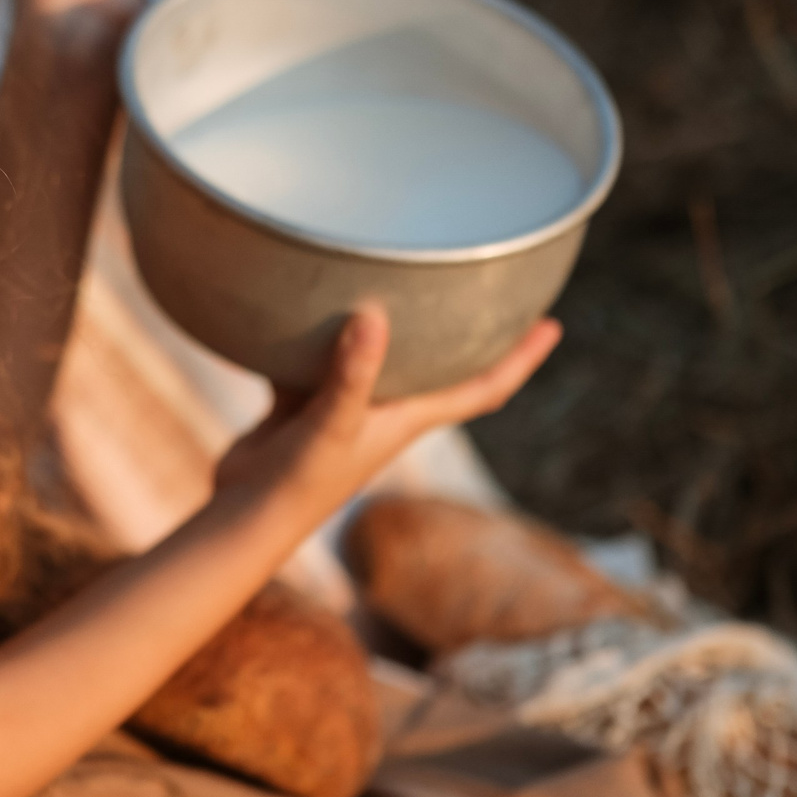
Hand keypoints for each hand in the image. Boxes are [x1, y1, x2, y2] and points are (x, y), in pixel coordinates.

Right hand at [211, 309, 561, 533]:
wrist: (243, 517)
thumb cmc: (298, 482)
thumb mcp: (331, 425)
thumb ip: (352, 375)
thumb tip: (372, 316)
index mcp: (410, 420)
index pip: (483, 389)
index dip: (521, 360)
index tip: (552, 325)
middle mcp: (384, 413)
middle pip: (439, 368)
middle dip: (463, 334)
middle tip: (483, 286)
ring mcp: (342, 410)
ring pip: (372, 358)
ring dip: (384, 327)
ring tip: (393, 279)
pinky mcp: (301, 408)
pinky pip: (312, 360)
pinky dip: (306, 336)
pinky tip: (290, 305)